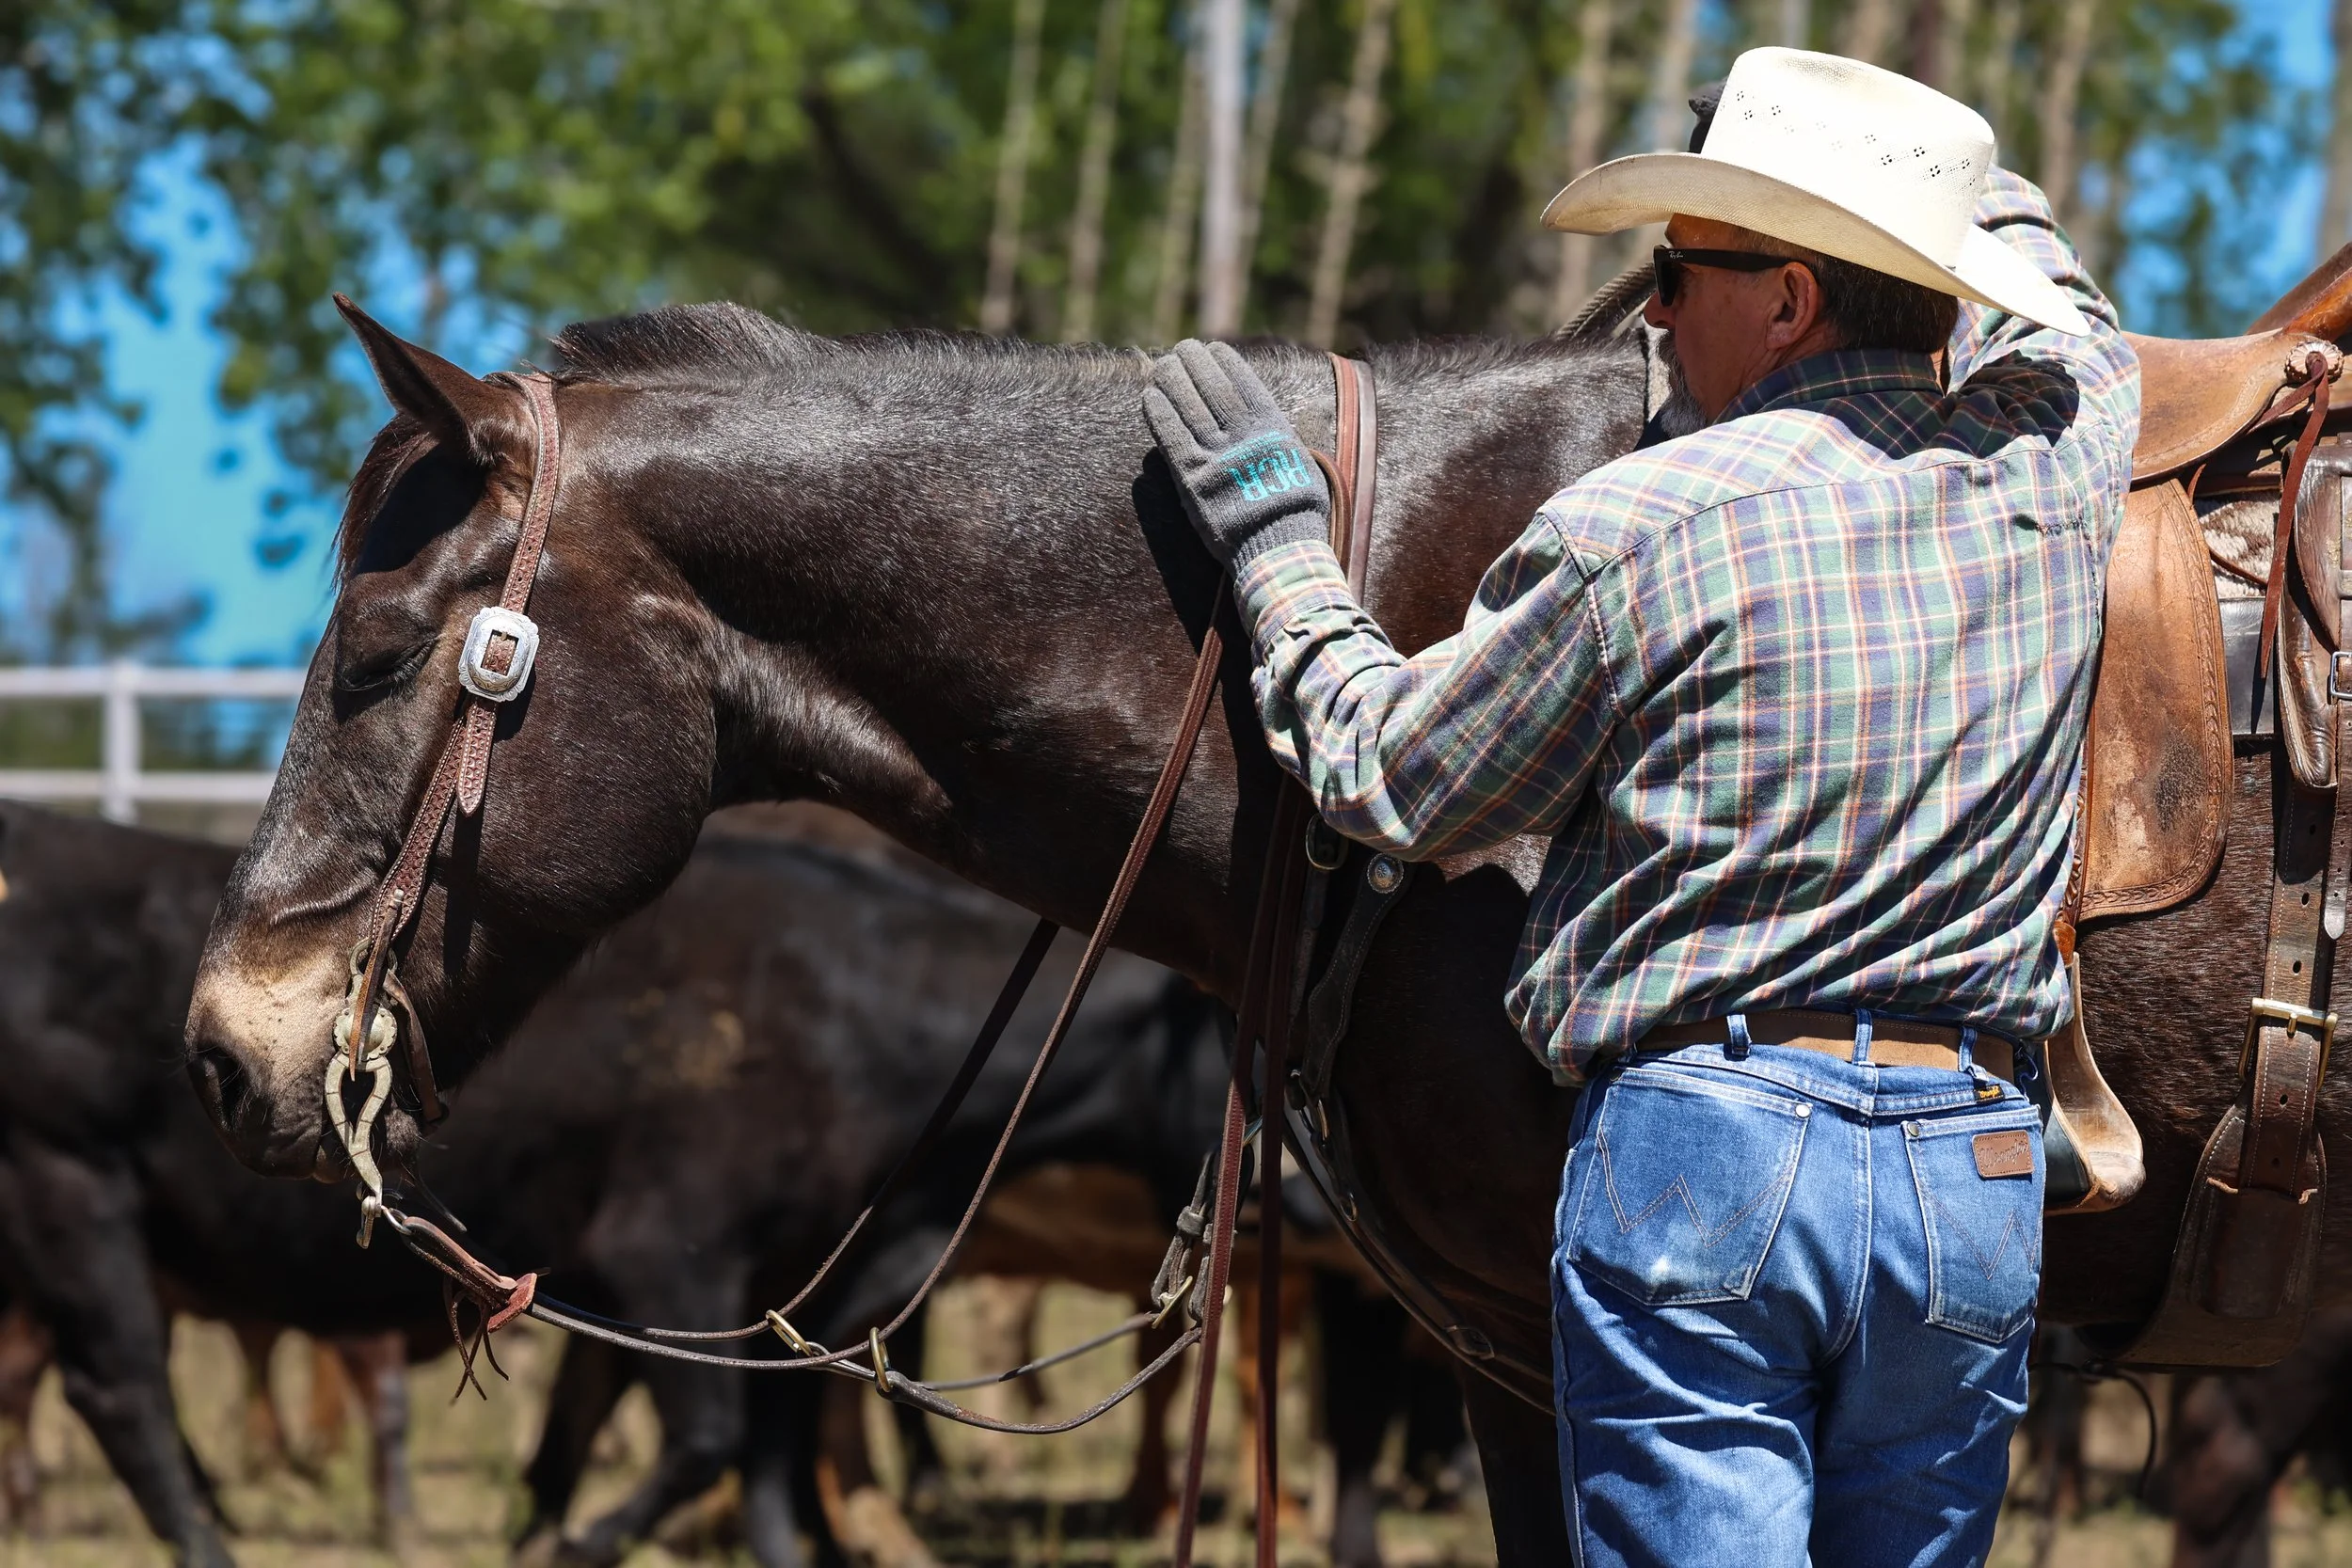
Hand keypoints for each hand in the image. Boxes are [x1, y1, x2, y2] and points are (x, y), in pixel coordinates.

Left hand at [1143, 340, 1330, 570]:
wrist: (1280, 549)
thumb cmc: (1295, 513)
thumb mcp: (1301, 465)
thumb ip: (1280, 439)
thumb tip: (1268, 423)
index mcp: (1273, 430)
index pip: (1245, 383)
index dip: (1226, 362)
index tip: (1213, 347)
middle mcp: (1244, 437)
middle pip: (1213, 389)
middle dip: (1196, 363)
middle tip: (1182, 348)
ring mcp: (1217, 457)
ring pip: (1190, 407)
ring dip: (1173, 380)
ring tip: (1163, 364)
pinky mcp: (1194, 480)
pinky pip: (1172, 438)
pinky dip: (1160, 414)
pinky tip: (1150, 396)